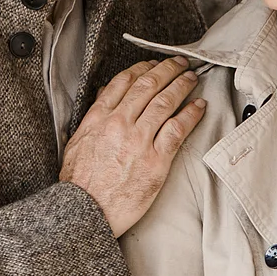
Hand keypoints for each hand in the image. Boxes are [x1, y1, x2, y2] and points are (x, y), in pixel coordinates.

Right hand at [62, 58, 206, 236]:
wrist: (85, 211)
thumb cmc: (80, 183)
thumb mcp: (77, 142)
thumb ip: (94, 117)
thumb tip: (105, 94)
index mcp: (99, 118)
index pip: (124, 83)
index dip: (142, 69)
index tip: (153, 64)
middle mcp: (119, 124)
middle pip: (148, 87)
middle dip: (167, 70)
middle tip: (179, 63)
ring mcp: (139, 141)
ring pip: (165, 103)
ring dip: (181, 86)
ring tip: (191, 78)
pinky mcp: (156, 161)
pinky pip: (178, 130)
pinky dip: (190, 114)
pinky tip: (199, 106)